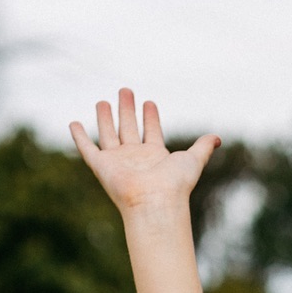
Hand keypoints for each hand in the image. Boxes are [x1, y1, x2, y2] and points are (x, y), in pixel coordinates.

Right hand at [70, 88, 218, 214]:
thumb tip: (218, 138)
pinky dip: (79, 137)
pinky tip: (73, 124)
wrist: (156, 201)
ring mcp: (117, 162)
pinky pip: (87, 148)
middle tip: (126, 91)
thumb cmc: (176, 184)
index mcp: (155, 156)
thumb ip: (203, 147)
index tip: (149, 102)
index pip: (152, 132)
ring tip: (103, 101)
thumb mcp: (193, 160)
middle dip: (127, 110)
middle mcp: (135, 158)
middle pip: (129, 128)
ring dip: (105, 118)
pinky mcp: (102, 166)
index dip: (151, 117)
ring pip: (108, 134)